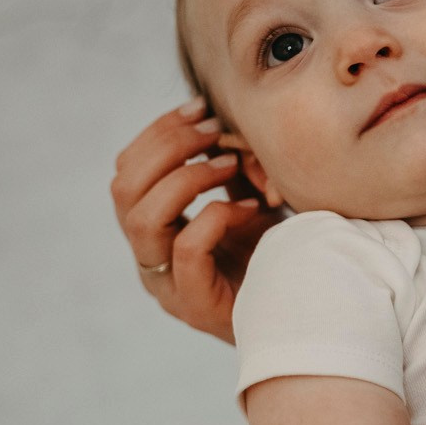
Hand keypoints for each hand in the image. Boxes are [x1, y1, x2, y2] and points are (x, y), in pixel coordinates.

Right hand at [111, 97, 281, 341]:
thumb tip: (226, 124)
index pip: (126, 170)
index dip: (157, 132)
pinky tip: (251, 208)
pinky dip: (218, 216)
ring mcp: (166, 283)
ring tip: (230, 165)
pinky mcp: (194, 302)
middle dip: (169, 147)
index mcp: (152, 229)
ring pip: (142, 218)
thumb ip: (231, 166)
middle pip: (124, 188)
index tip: (200, 108)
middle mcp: (149, 257)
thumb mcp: (249, 199)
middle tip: (215, 132)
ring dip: (187, 178)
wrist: (301, 316)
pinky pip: (187, 248)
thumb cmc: (274, 256)